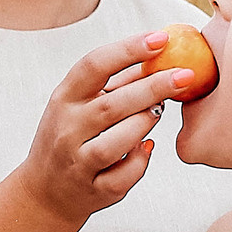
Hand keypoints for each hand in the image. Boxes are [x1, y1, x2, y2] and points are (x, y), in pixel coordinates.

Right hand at [13, 32, 196, 226]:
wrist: (46, 192)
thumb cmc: (71, 139)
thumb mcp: (78, 107)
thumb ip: (112, 86)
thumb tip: (159, 57)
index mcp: (63, 99)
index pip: (94, 65)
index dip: (129, 49)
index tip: (161, 38)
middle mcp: (67, 129)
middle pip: (113, 103)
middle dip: (154, 87)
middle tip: (186, 75)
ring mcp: (78, 162)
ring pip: (121, 140)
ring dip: (146, 123)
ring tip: (159, 112)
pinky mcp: (94, 190)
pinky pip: (127, 174)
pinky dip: (142, 160)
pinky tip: (146, 148)